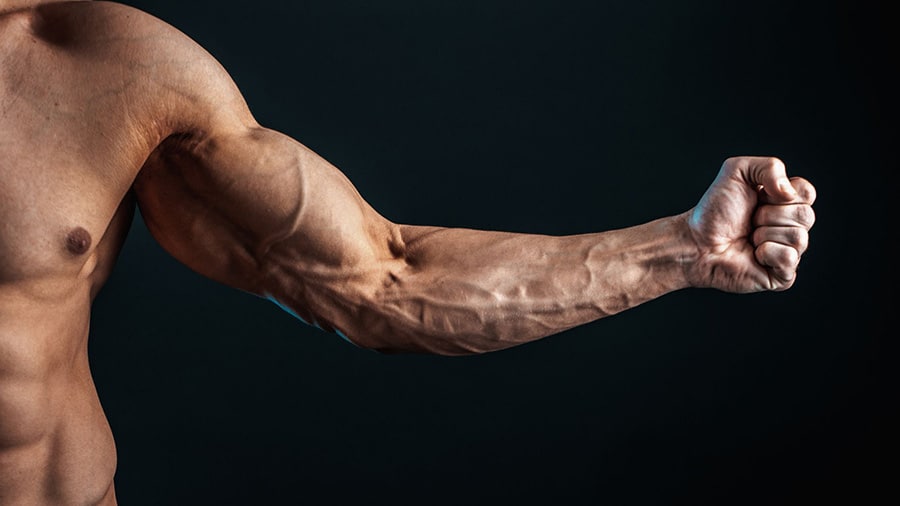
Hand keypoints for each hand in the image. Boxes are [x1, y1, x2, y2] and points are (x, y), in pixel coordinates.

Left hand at [685, 156, 815, 292]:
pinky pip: (790, 258)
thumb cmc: (714, 211)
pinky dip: (767, 252)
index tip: (759, 197)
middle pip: (805, 215)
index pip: (807, 193)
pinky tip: (754, 254)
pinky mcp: (782, 275)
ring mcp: (788, 252)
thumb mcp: (737, 170)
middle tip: (750, 220)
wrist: (696, 241)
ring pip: (799, 237)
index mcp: (785, 203)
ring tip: (749, 237)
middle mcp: (790, 227)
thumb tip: (790, 193)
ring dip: (765, 234)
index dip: (781, 193)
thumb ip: (770, 166)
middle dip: (769, 215)